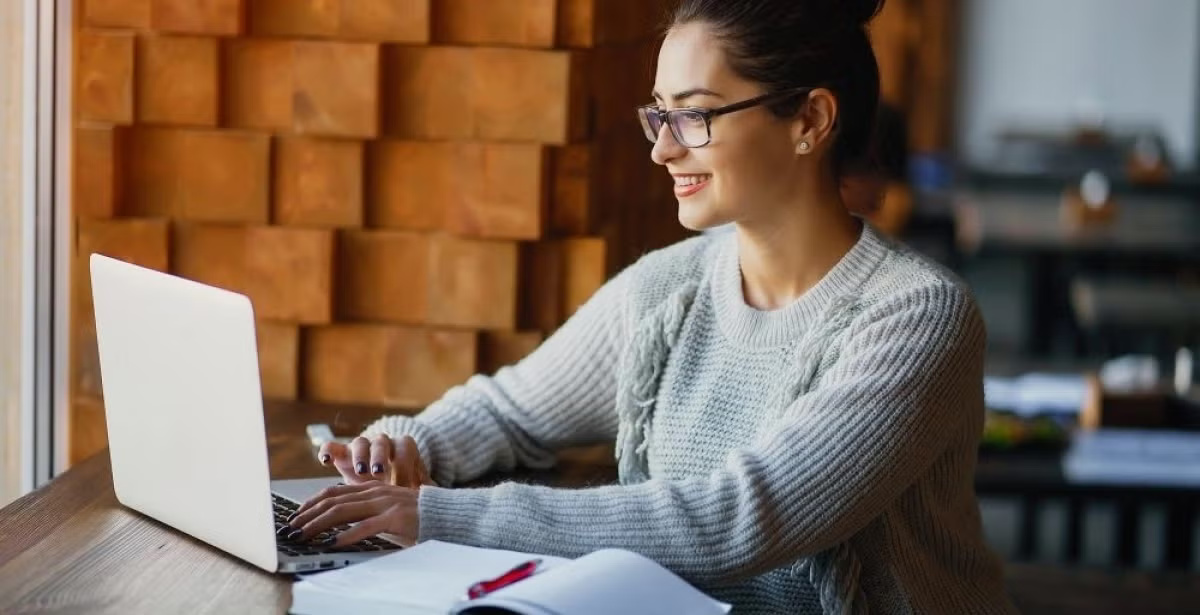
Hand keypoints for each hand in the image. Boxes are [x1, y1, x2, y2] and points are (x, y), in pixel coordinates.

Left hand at [289, 483, 421, 546]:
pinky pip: (365, 526)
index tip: (294, 517)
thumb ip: (365, 512)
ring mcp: (384, 503)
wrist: (446, 513)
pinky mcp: (395, 517)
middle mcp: (374, 492)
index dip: (310, 504)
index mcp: (370, 489)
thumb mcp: (385, 510)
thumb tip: (337, 525)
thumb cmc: (416, 516)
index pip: (332, 493)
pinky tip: (333, 543)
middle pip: (332, 501)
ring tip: (303, 536)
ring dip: (318, 525)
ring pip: (342, 511)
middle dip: (307, 516)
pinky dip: (346, 535)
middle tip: (290, 530)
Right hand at [317, 434, 433, 486]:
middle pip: (381, 443)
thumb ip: (426, 491)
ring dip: (359, 457)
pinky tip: (325, 461)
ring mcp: (360, 448)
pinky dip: (328, 451)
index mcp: (402, 448)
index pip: (404, 449)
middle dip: (379, 457)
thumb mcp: (416, 487)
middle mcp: (381, 444)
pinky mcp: (342, 454)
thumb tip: (439, 497)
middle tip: (377, 473)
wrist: (382, 477)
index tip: (403, 485)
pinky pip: (332, 447)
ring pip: (359, 443)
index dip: (403, 465)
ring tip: (359, 473)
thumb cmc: (403, 485)